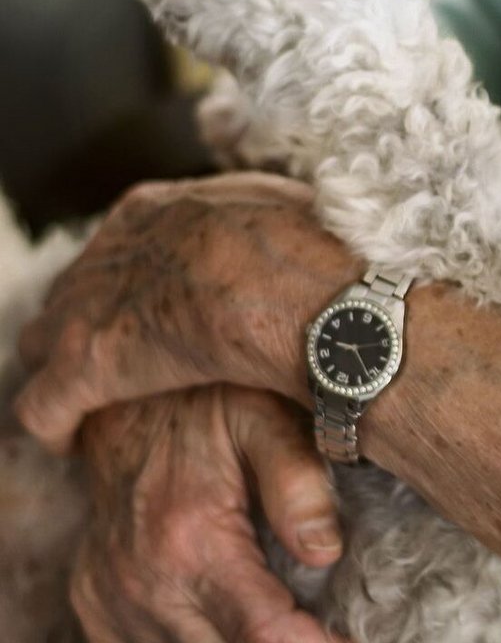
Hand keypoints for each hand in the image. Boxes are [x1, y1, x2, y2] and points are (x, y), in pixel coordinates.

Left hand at [15, 173, 359, 452]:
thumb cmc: (305, 256)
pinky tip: (71, 440)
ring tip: (87, 399)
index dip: (134, 277)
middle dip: (90, 319)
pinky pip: (44, 404)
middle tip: (117, 353)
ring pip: (46, 337)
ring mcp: (91, 306)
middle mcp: (111, 251)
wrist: (291, 290)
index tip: (154, 303)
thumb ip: (261, 216)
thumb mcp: (284, 210)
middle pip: (76, 286)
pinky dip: (55, 423)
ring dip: (62, 367)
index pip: (121, 243)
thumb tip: (288, 222)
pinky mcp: (85, 365)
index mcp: (155, 211)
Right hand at [73, 385, 345, 642]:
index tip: (352, 640)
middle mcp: (144, 585)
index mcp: (190, 542)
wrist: (125, 399)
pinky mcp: (96, 608)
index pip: (264, 635)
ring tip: (286, 615)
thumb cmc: (207, 406)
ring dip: (238, 640)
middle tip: (323, 623)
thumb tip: (324, 551)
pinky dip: (200, 638)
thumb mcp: (264, 419)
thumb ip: (297, 481)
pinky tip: (227, 616)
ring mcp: (111, 602)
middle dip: (283, 642)